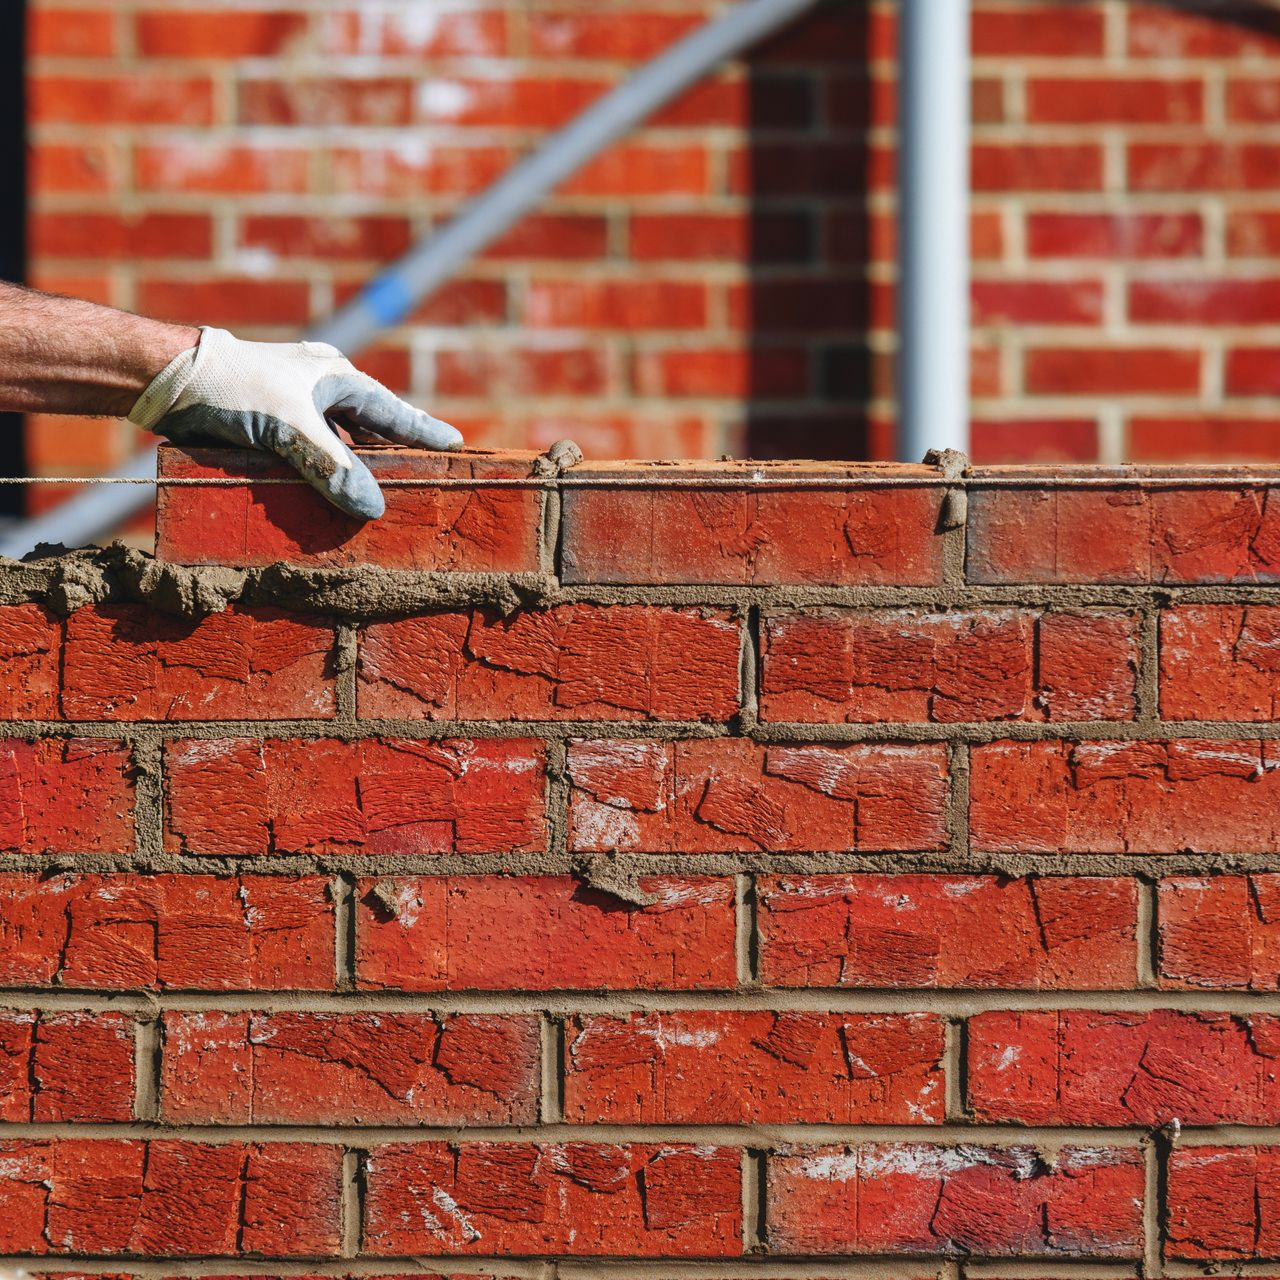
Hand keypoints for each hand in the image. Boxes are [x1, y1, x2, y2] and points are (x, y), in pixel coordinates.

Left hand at [128, 326, 462, 518]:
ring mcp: (295, 404)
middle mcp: (321, 389)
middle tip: (422, 477)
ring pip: (340, 440)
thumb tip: (372, 508)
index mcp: (338, 377)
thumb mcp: (288, 426)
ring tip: (379, 494)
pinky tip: (327, 494)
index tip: (456, 448)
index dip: (425, 432)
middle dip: (394, 452)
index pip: (395, 411)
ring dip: (356, 466)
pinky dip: (323, 471)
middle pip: (371, 426)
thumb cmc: (232, 389)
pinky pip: (310, 450)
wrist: (167, 378)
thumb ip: (331, 468)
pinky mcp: (269, 421)